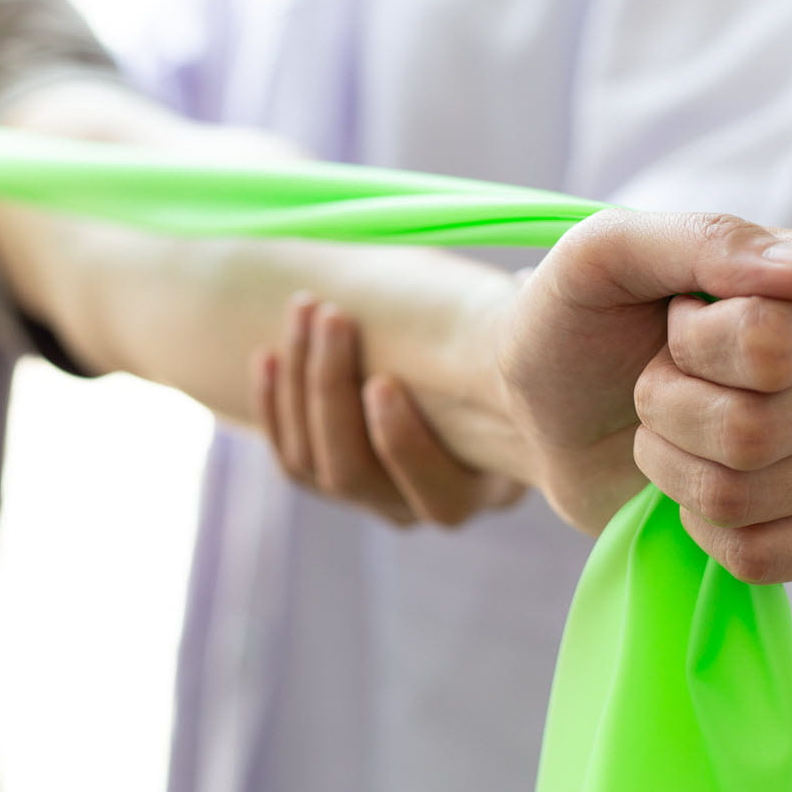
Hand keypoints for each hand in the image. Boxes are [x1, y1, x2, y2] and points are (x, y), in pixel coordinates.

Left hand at [252, 292, 526, 527]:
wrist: (466, 350)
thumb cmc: (509, 334)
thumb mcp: (523, 330)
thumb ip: (519, 320)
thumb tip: (520, 286)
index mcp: (491, 484)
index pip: (436, 496)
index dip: (400, 444)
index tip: (382, 380)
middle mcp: (429, 506)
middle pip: (354, 474)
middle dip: (332, 390)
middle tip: (332, 314)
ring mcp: (377, 499)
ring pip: (315, 463)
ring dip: (301, 381)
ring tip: (305, 308)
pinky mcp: (334, 480)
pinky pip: (291, 461)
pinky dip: (275, 407)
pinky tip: (267, 354)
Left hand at [492, 211, 791, 582]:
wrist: (557, 409)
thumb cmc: (586, 321)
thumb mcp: (608, 255)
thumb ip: (705, 240)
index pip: (771, 346)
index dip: (690, 348)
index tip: (672, 325)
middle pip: (756, 430)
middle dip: (668, 413)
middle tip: (657, 386)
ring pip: (750, 495)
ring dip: (673, 469)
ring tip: (672, 432)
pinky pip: (764, 557)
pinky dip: (699, 530)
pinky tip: (698, 491)